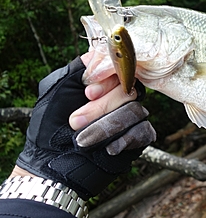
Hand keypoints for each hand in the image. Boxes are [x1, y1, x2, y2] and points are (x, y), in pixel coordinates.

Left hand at [14, 53, 155, 199]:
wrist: (54, 166)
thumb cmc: (50, 127)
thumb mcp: (57, 89)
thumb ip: (81, 68)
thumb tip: (102, 51)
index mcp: (102, 84)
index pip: (120, 69)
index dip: (108, 80)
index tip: (88, 93)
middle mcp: (118, 97)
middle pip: (129, 90)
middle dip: (101, 108)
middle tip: (75, 122)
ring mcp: (130, 118)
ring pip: (136, 111)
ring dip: (107, 127)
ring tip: (84, 141)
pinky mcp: (138, 138)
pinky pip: (144, 131)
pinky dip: (124, 140)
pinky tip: (108, 149)